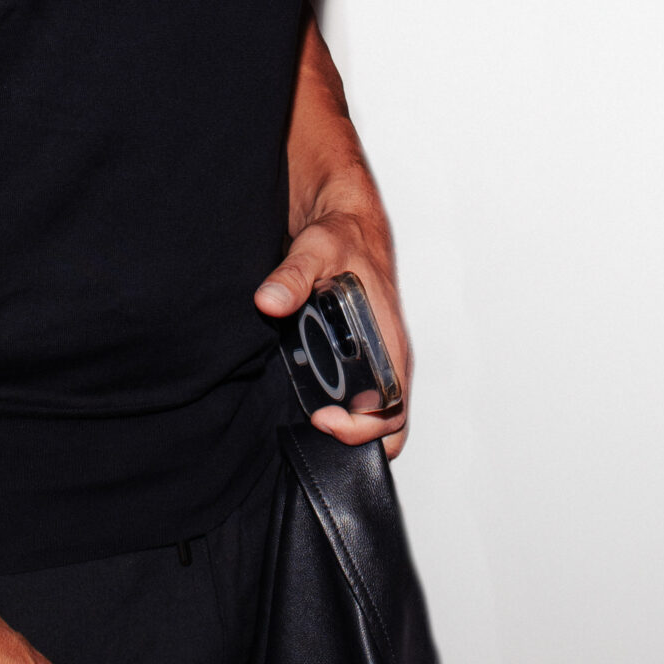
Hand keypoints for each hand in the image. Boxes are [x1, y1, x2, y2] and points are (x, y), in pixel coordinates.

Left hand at [255, 210, 413, 457]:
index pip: (393, 410)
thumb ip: (293, 276)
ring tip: (305, 417)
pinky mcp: (357, 356)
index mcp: (389, 341)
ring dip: (343, 424)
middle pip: (385, 424)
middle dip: (352, 438)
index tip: (324, 420)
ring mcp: (374, 359)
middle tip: (311, 423)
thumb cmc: (343, 238)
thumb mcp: (316, 250)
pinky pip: (357, 396)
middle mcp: (387, 356)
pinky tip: (305, 401)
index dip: (363, 429)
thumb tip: (269, 301)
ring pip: (371, 414)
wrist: (345, 224)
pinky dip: (336, 408)